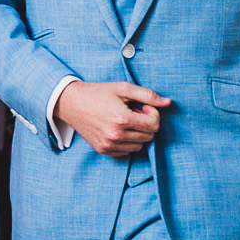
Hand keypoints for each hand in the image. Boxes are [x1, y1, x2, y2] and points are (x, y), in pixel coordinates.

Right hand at [52, 78, 171, 157]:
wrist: (71, 103)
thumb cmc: (98, 93)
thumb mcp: (123, 88)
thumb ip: (147, 95)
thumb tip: (168, 102)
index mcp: (123, 119)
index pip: (154, 125)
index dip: (153, 113)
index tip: (143, 106)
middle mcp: (116, 135)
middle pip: (148, 136)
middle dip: (146, 123)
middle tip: (133, 112)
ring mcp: (109, 145)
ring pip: (139, 146)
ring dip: (137, 134)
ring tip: (125, 120)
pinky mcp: (103, 150)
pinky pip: (127, 151)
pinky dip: (127, 142)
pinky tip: (118, 129)